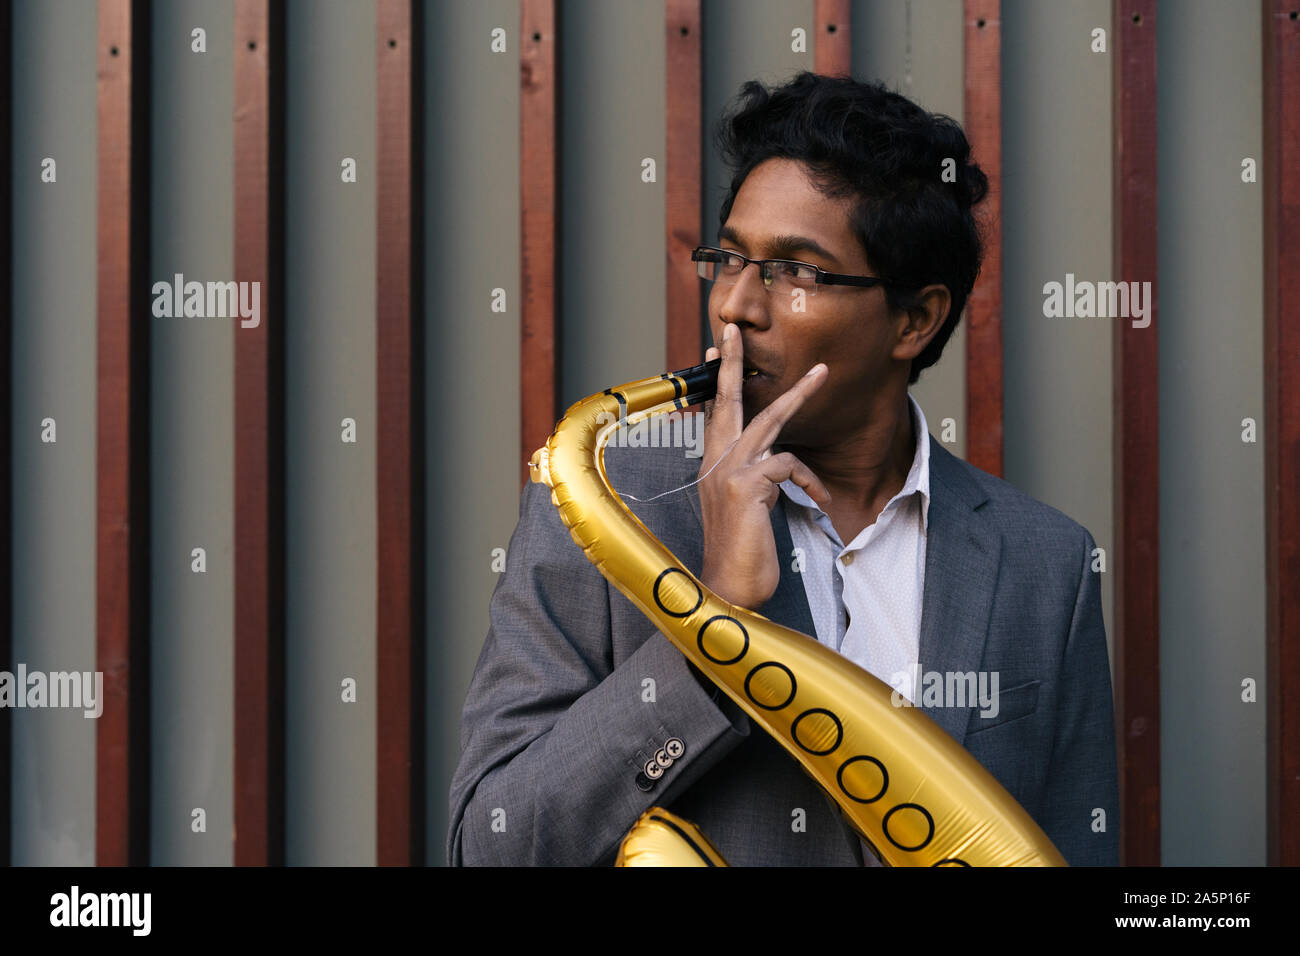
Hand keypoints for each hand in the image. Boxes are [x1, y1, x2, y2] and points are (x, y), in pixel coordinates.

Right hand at [697, 324, 830, 609]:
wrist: (730, 590)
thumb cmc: (742, 552)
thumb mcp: (747, 509)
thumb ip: (756, 480)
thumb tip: (778, 465)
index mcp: (712, 466)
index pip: (715, 413)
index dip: (718, 380)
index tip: (717, 348)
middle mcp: (714, 463)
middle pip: (726, 401)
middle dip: (731, 362)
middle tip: (733, 328)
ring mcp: (727, 472)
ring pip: (766, 419)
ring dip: (798, 393)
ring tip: (822, 372)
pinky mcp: (745, 486)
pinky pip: (787, 463)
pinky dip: (809, 479)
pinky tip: (821, 501)